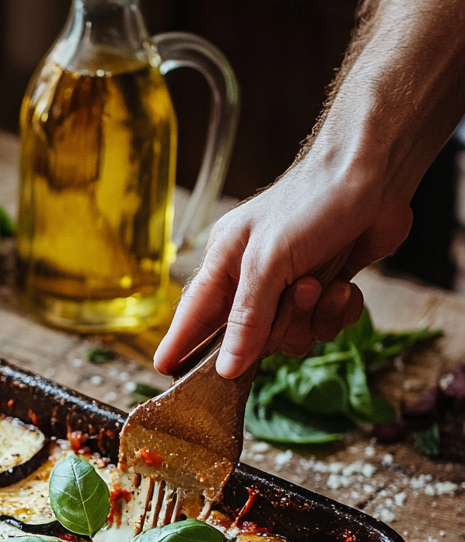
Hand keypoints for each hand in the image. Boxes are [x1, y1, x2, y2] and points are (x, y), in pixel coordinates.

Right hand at [154, 154, 413, 377]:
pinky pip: (323, 327)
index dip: (179, 343)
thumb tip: (225, 369)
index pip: (192, 315)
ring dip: (313, 317)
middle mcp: (252, 279)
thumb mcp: (267, 263)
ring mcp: (289, 287)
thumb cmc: (311, 202)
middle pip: (249, 339)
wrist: (376, 171)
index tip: (166, 370)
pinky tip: (345, 286)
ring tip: (323, 282)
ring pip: (290, 337)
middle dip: (279, 324)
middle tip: (299, 292)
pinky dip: (338, 311)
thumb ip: (246, 319)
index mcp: (223, 264)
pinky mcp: (324, 289)